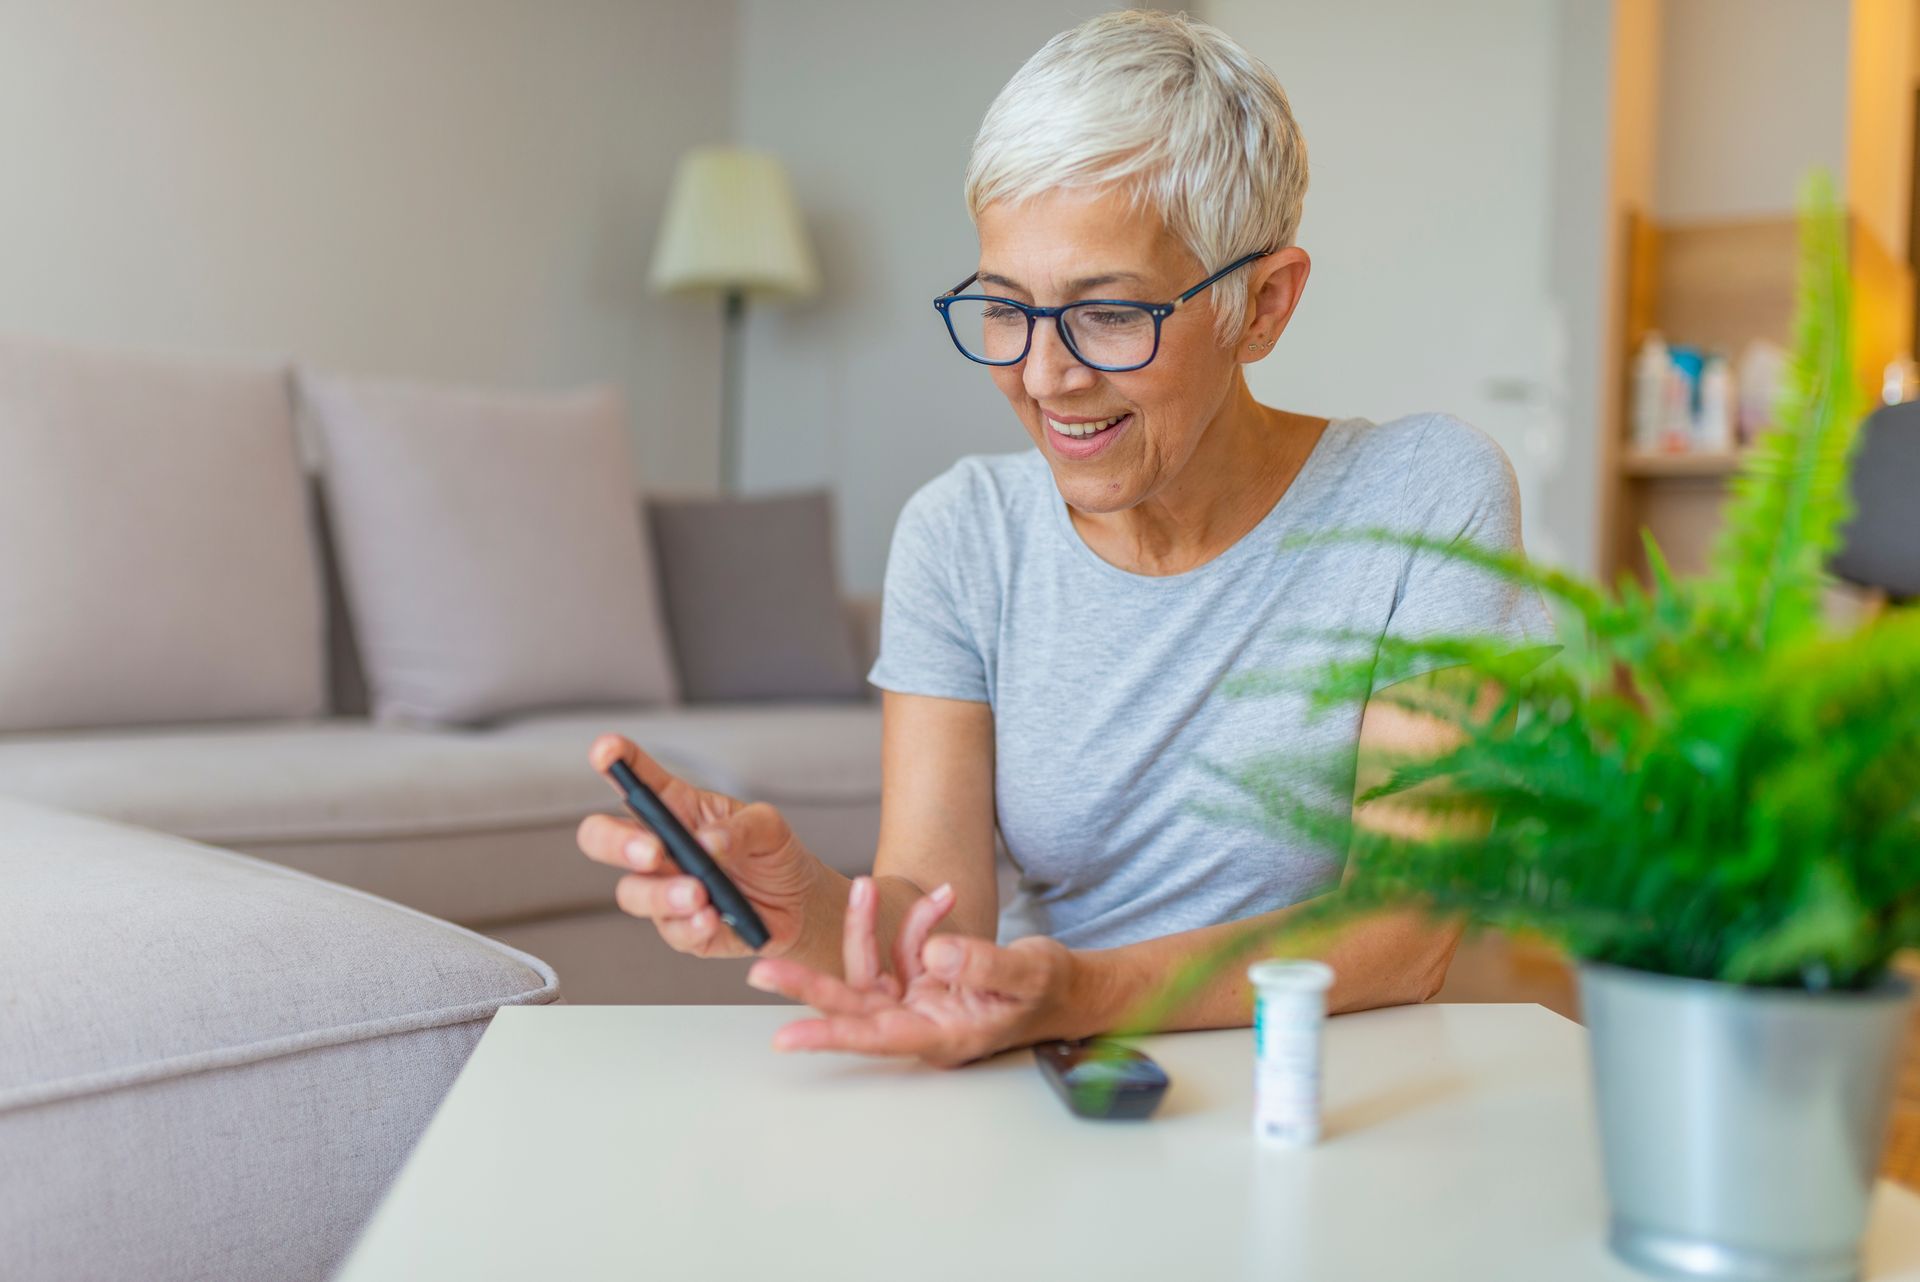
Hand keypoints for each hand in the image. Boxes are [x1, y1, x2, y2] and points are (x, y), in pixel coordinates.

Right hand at [577, 734, 822, 958]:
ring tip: (701, 894)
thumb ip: (741, 828)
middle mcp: (660, 848)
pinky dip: (691, 924)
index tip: (606, 751)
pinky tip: (712, 918)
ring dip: (663, 894)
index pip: (636, 779)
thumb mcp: (769, 826)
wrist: (798, 906)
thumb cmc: (773, 854)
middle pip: (603, 838)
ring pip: (632, 892)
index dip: (615, 762)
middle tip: (652, 851)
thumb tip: (708, 842)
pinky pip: (671, 930)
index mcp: (675, 808)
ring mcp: (664, 889)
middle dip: (615, 842)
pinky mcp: (679, 928)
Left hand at [745, 875, 1074, 1068]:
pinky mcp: (924, 981)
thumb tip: (936, 953)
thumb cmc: (1053, 990)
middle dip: (809, 982)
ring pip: (873, 965)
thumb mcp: (1028, 973)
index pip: (875, 1036)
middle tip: (762, 969)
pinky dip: (916, 920)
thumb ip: (982, 965)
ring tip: (887, 887)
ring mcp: (920, 1002)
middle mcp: (922, 1023)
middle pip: (853, 1004)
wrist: (1070, 988)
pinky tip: (941, 897)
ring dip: (873, 925)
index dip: (829, 1035)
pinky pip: (902, 948)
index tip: (784, 1037)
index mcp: (943, 1035)